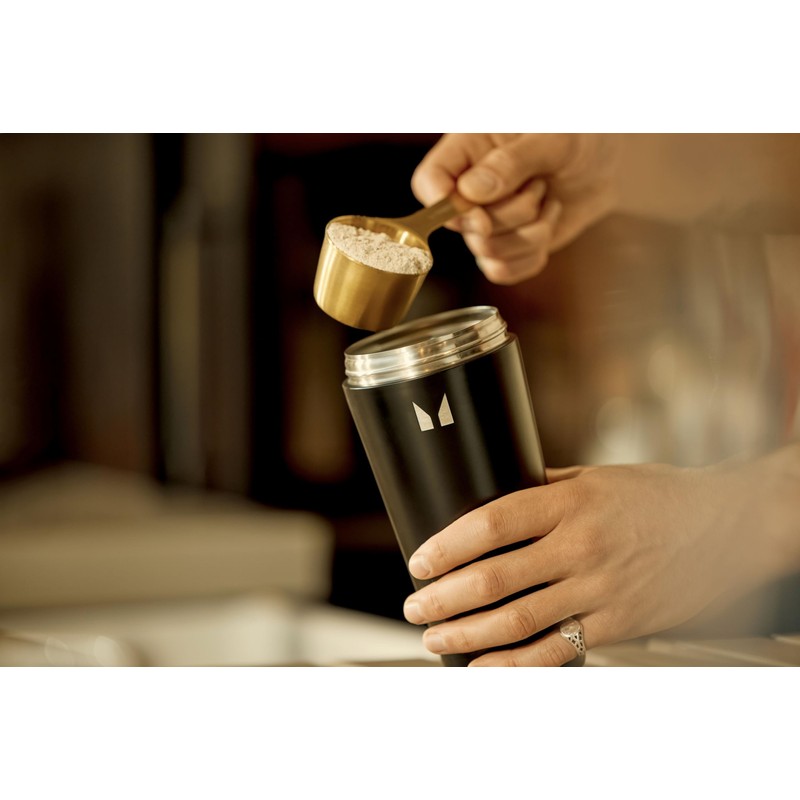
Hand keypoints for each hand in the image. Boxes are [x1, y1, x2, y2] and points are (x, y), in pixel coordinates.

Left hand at [402, 454, 793, 665]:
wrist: (725, 527)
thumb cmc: (658, 496)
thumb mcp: (596, 476)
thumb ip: (544, 488)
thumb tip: (492, 496)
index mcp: (570, 503)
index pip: (491, 523)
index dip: (447, 546)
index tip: (419, 561)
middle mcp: (581, 547)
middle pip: (495, 578)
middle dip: (444, 598)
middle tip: (415, 606)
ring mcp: (600, 590)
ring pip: (518, 620)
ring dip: (466, 634)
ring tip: (434, 638)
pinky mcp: (617, 624)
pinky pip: (556, 651)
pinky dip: (513, 664)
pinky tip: (481, 666)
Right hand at [411, 133, 618, 284]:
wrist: (606, 164)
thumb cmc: (578, 137)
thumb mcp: (553, 138)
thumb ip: (511, 162)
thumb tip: (472, 192)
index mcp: (467, 149)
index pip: (428, 182)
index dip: (444, 206)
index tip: (481, 215)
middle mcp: (467, 188)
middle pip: (464, 226)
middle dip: (513, 214)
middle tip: (539, 185)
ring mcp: (484, 221)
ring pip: (487, 251)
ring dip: (530, 232)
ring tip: (547, 200)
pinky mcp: (505, 247)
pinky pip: (503, 272)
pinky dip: (533, 255)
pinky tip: (547, 223)